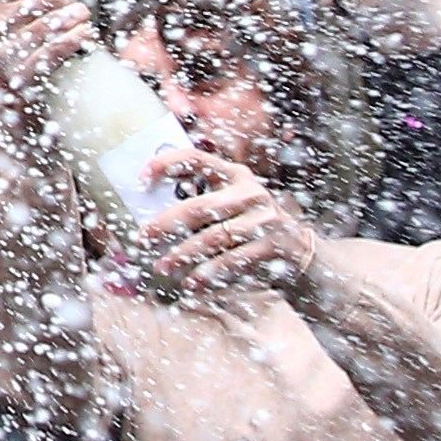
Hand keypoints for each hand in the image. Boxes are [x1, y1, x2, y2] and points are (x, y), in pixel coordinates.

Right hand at [0, 0, 96, 98]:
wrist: (18, 78)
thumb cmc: (23, 30)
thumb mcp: (14, 5)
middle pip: (35, 2)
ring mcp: (2, 54)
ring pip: (47, 26)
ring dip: (73, 15)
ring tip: (82, 12)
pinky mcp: (21, 75)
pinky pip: (53, 51)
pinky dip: (74, 38)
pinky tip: (85, 31)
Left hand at [129, 151, 321, 304]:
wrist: (299, 250)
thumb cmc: (250, 225)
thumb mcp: (232, 204)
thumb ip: (202, 201)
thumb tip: (151, 215)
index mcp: (235, 175)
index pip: (197, 159)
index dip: (167, 164)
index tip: (141, 178)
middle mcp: (250, 192)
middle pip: (200, 206)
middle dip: (166, 223)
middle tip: (143, 237)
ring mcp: (264, 218)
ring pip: (213, 238)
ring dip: (183, 254)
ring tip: (162, 266)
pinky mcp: (272, 245)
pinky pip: (232, 260)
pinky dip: (208, 273)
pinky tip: (191, 282)